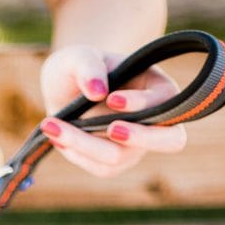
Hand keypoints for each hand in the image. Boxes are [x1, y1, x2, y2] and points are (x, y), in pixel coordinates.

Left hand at [37, 43, 186, 178]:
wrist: (66, 89)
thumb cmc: (80, 67)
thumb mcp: (78, 56)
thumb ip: (87, 65)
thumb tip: (97, 91)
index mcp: (157, 87)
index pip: (166, 100)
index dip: (142, 103)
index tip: (112, 98)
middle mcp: (155, 120)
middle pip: (172, 140)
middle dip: (141, 137)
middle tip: (112, 129)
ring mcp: (138, 145)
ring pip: (121, 157)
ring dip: (86, 144)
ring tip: (52, 125)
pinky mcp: (116, 162)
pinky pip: (101, 168)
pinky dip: (77, 153)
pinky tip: (56, 136)